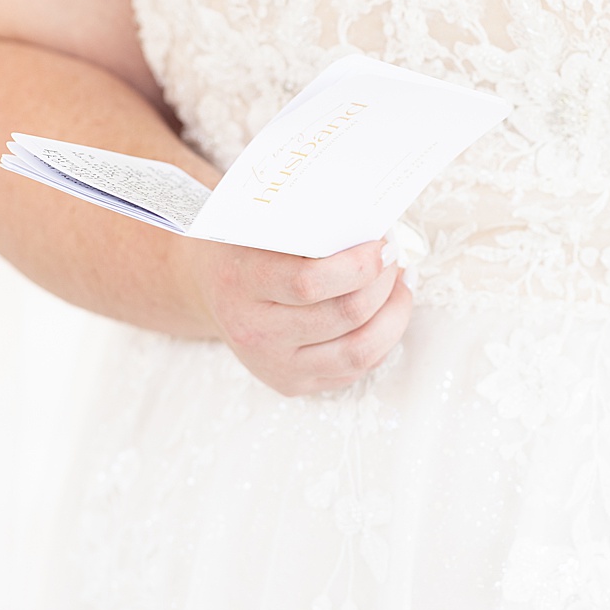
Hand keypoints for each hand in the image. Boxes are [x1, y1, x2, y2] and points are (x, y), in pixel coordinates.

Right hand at [183, 238, 410, 396]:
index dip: (358, 265)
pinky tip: (386, 311)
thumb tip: (370, 228)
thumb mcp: (259, 226)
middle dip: (383, 282)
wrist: (210, 290)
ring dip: (393, 314)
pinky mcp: (292, 383)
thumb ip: (305, 226)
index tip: (381, 244)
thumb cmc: (243, 249)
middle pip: (343, 315)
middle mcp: (254, 332)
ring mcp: (273, 364)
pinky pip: (355, 369)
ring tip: (399, 285)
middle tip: (393, 257)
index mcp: (240, 283)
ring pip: (359, 351)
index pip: (309, 282)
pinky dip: (382, 338)